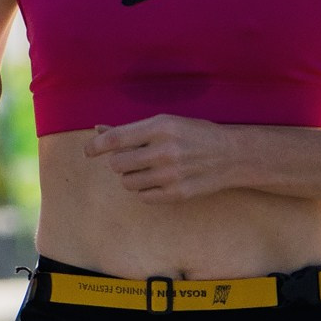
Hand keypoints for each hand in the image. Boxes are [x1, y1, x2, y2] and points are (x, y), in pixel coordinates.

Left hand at [84, 114, 240, 199]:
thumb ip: (132, 129)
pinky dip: (144, 190)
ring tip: (147, 169)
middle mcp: (165, 150)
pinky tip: (157, 181)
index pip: (116, 139)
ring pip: (127, 182)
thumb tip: (98, 129)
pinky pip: (143, 196)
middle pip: (117, 163)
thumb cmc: (194, 135)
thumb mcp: (166, 123)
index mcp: (161, 127)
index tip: (88, 151)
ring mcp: (171, 174)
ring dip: (130, 177)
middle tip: (131, 159)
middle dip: (119, 162)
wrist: (231, 155)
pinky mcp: (177, 194)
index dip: (96, 145)